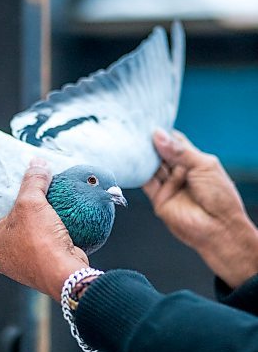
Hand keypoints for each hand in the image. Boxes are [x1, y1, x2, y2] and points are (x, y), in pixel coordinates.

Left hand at [0, 158, 88, 301]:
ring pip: (13, 237)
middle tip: (5, 194)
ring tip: (28, 203)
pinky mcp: (36, 265)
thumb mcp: (31, 204)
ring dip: (20, 222)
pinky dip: (36, 231)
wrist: (64, 273)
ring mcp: (17, 263)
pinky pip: (32, 244)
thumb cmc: (39, 243)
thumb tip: (38, 164)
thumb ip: (33, 182)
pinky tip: (47, 219)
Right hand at [144, 129, 257, 287]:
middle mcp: (179, 172)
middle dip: (150, 143)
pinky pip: (146, 183)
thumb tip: (158, 135)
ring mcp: (169, 186)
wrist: (218, 228)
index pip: (174, 142)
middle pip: (160, 154)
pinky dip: (138, 172)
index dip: (163, 134)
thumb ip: (179, 151)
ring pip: (152, 167)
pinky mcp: (159, 199)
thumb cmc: (219, 197)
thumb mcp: (202, 166)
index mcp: (193, 161)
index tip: (149, 124)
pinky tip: (132, 160)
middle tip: (136, 131)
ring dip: (143, 156)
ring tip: (132, 143)